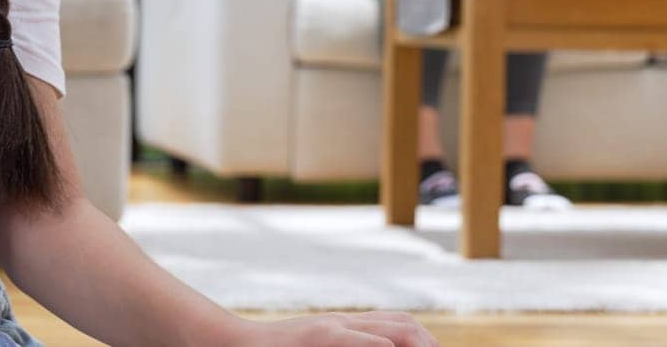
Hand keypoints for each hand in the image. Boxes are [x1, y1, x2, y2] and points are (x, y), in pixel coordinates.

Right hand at [238, 312, 438, 345]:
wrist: (239, 343)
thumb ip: (347, 345)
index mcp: (345, 326)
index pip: (397, 322)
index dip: (423, 337)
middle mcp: (344, 322)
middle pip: (401, 322)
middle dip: (428, 341)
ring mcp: (332, 328)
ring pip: (387, 328)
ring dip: (414, 341)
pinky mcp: (319, 338)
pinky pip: (354, 340)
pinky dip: (376, 346)